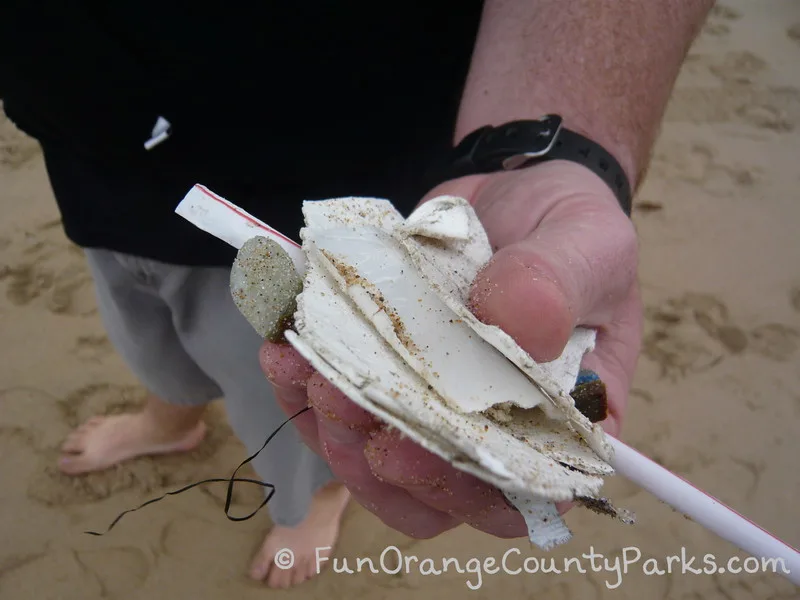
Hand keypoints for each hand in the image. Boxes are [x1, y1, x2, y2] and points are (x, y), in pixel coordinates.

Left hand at [259, 160, 642, 538]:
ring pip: (374, 461)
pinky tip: (284, 350)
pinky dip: (301, 387)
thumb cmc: (571, 228)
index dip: (459, 492)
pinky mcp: (387, 375)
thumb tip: (514, 324)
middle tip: (337, 396)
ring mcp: (435, 406)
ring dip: (331, 428)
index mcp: (563, 422)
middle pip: (434, 491)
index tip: (402, 450)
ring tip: (306, 367)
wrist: (516, 191)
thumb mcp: (586, 243)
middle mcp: (496, 430)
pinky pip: (338, 408)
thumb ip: (555, 282)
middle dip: (375, 459)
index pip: (518, 494)